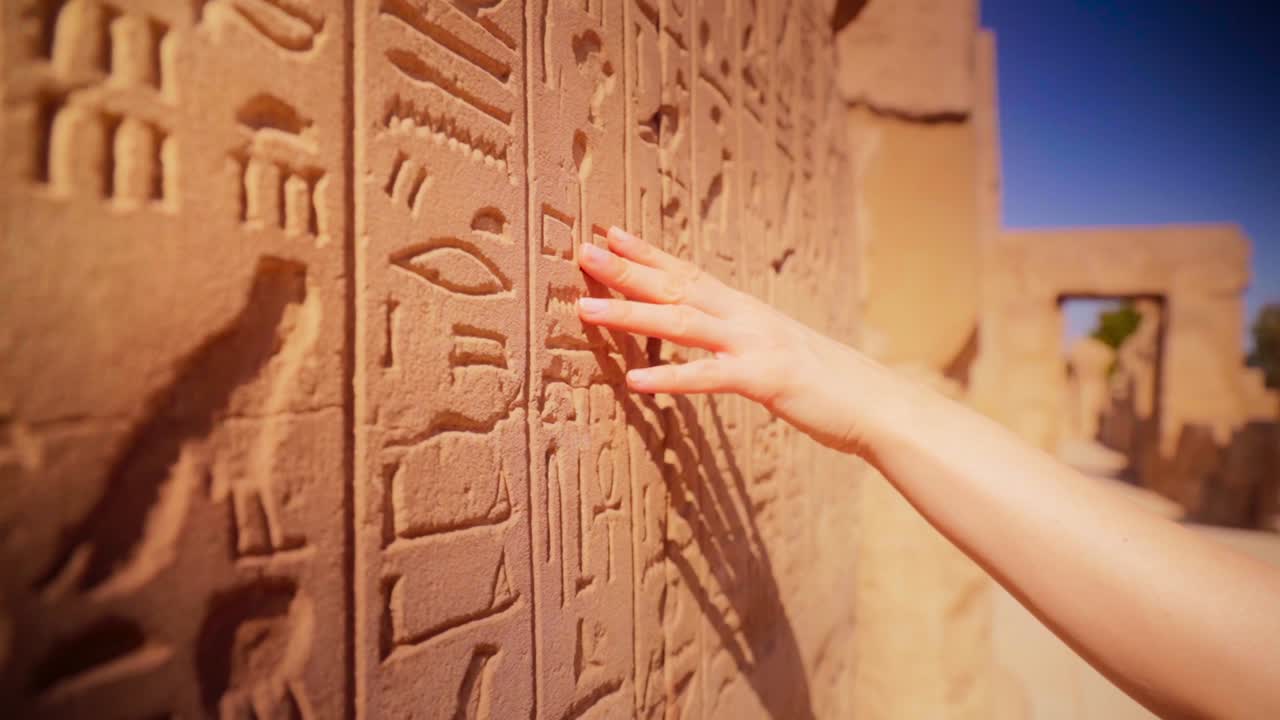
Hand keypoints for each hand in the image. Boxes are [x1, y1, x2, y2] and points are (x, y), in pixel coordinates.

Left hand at [577, 226, 894, 454]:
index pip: (688, 272)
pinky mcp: (765, 378)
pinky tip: (636, 381)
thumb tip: (712, 338)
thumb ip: (739, 339)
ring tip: (587, 308)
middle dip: (626, 269)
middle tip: (583, 250)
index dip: (647, 252)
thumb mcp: (775, 348)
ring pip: (682, 323)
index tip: (609, 233)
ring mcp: (755, 344)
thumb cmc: (824, 381)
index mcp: (746, 309)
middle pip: (676, 286)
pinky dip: (672, 378)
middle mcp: (746, 317)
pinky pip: (709, 378)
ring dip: (632, 314)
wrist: (875, 404)